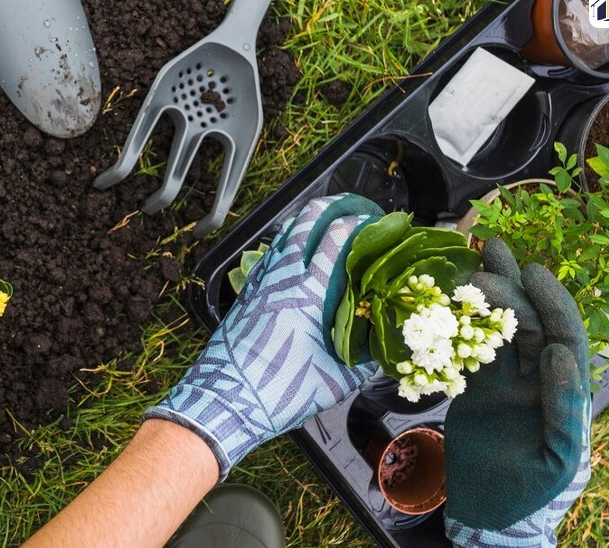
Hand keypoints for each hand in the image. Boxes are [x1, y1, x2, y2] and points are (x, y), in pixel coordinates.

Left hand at [144, 194, 384, 479]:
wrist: (225, 400)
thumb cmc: (279, 392)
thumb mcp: (336, 382)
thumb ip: (364, 361)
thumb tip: (384, 349)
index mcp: (308, 293)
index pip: (336, 238)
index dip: (359, 223)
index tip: (377, 221)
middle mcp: (282, 278)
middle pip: (306, 222)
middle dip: (331, 207)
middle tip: (352, 207)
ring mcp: (260, 282)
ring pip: (284, 236)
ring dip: (306, 223)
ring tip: (326, 223)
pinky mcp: (246, 293)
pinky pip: (268, 256)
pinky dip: (286, 245)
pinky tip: (295, 255)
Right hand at [444, 239, 590, 546]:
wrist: (489, 511)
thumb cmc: (531, 492)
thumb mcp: (557, 458)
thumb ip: (564, 408)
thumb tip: (559, 355)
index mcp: (563, 392)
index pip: (563, 337)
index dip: (551, 303)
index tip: (531, 272)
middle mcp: (537, 380)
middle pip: (529, 323)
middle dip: (512, 289)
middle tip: (486, 260)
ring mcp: (506, 382)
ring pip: (500, 330)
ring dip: (490, 295)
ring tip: (476, 258)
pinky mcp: (476, 388)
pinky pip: (470, 349)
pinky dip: (462, 324)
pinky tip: (451, 299)